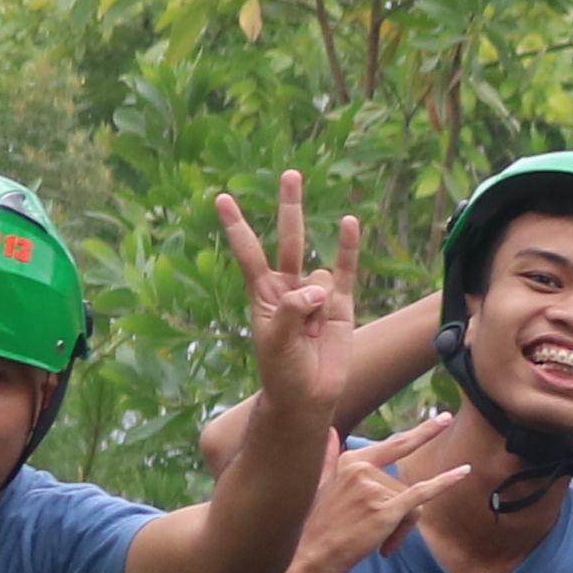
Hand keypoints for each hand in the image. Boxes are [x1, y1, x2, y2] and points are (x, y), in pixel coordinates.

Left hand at [221, 174, 362, 439]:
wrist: (308, 397)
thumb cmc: (282, 371)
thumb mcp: (275, 340)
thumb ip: (292, 310)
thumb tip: (320, 289)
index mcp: (263, 294)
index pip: (249, 253)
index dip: (237, 226)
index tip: (222, 199)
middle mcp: (288, 287)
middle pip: (288, 238)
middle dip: (289, 207)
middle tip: (290, 175)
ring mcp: (315, 294)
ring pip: (318, 277)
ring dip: (317, 302)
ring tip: (313, 336)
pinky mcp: (340, 304)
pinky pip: (344, 270)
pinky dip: (347, 248)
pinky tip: (350, 224)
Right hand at [287, 417, 470, 572]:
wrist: (308, 554)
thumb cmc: (316, 525)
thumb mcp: (319, 483)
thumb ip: (329, 456)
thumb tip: (330, 431)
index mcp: (351, 461)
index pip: (394, 446)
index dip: (422, 433)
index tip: (444, 419)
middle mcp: (363, 468)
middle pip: (406, 486)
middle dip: (405, 509)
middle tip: (422, 463)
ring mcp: (374, 488)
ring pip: (411, 504)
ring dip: (400, 530)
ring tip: (379, 545)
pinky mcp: (384, 511)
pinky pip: (421, 494)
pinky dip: (444, 483)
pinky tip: (463, 473)